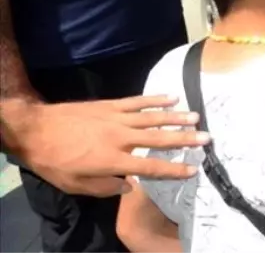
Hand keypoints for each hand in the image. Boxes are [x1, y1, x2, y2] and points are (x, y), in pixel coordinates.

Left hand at [5, 96, 207, 196]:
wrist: (36, 129)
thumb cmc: (54, 161)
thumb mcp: (75, 185)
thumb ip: (104, 187)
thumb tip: (129, 186)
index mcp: (112, 160)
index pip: (150, 166)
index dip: (173, 169)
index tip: (193, 169)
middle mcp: (120, 138)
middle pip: (159, 139)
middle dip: (185, 139)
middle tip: (207, 138)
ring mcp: (116, 118)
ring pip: (152, 118)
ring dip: (176, 117)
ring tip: (196, 117)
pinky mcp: (110, 105)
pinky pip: (138, 101)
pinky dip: (155, 99)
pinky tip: (171, 98)